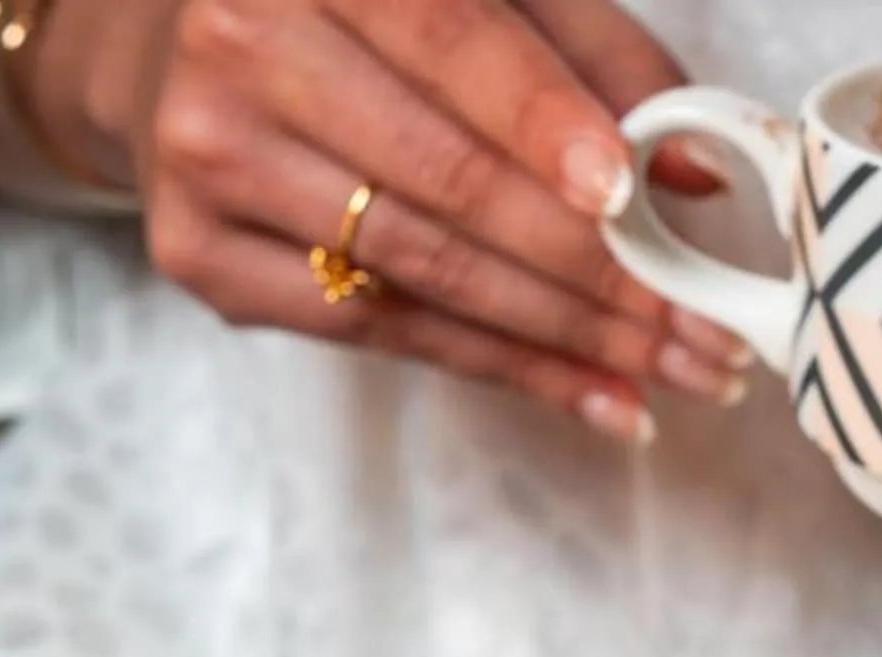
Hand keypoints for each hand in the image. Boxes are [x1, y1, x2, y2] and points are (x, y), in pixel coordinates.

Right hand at [65, 0, 751, 439]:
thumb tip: (691, 174)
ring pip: (423, 267)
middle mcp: (246, 46)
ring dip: (565, 336)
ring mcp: (210, 157)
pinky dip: (501, 367)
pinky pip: (378, 328)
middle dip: (596, 269)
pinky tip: (592, 394)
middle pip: (448, 179)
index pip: (452, 43)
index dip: (544, 123)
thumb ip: (591, 57)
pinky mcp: (199, 254)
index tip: (633, 197)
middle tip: (704, 331)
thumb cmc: (366, 16)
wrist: (177, 52)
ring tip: (672, 374)